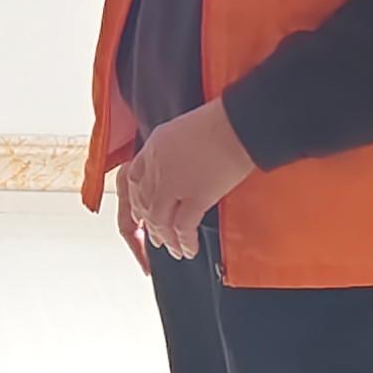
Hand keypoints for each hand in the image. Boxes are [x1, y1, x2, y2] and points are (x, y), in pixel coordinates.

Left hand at [119, 100, 256, 262]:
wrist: (241, 122)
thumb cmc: (223, 122)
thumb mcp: (184, 130)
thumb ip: (172, 151)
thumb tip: (178, 171)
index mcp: (153, 147)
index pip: (131, 181)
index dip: (135, 203)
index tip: (140, 216)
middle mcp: (157, 166)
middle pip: (143, 204)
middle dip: (149, 227)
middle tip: (157, 239)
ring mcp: (174, 183)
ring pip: (159, 220)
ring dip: (166, 239)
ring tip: (174, 250)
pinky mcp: (196, 196)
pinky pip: (183, 227)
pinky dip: (185, 242)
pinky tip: (189, 250)